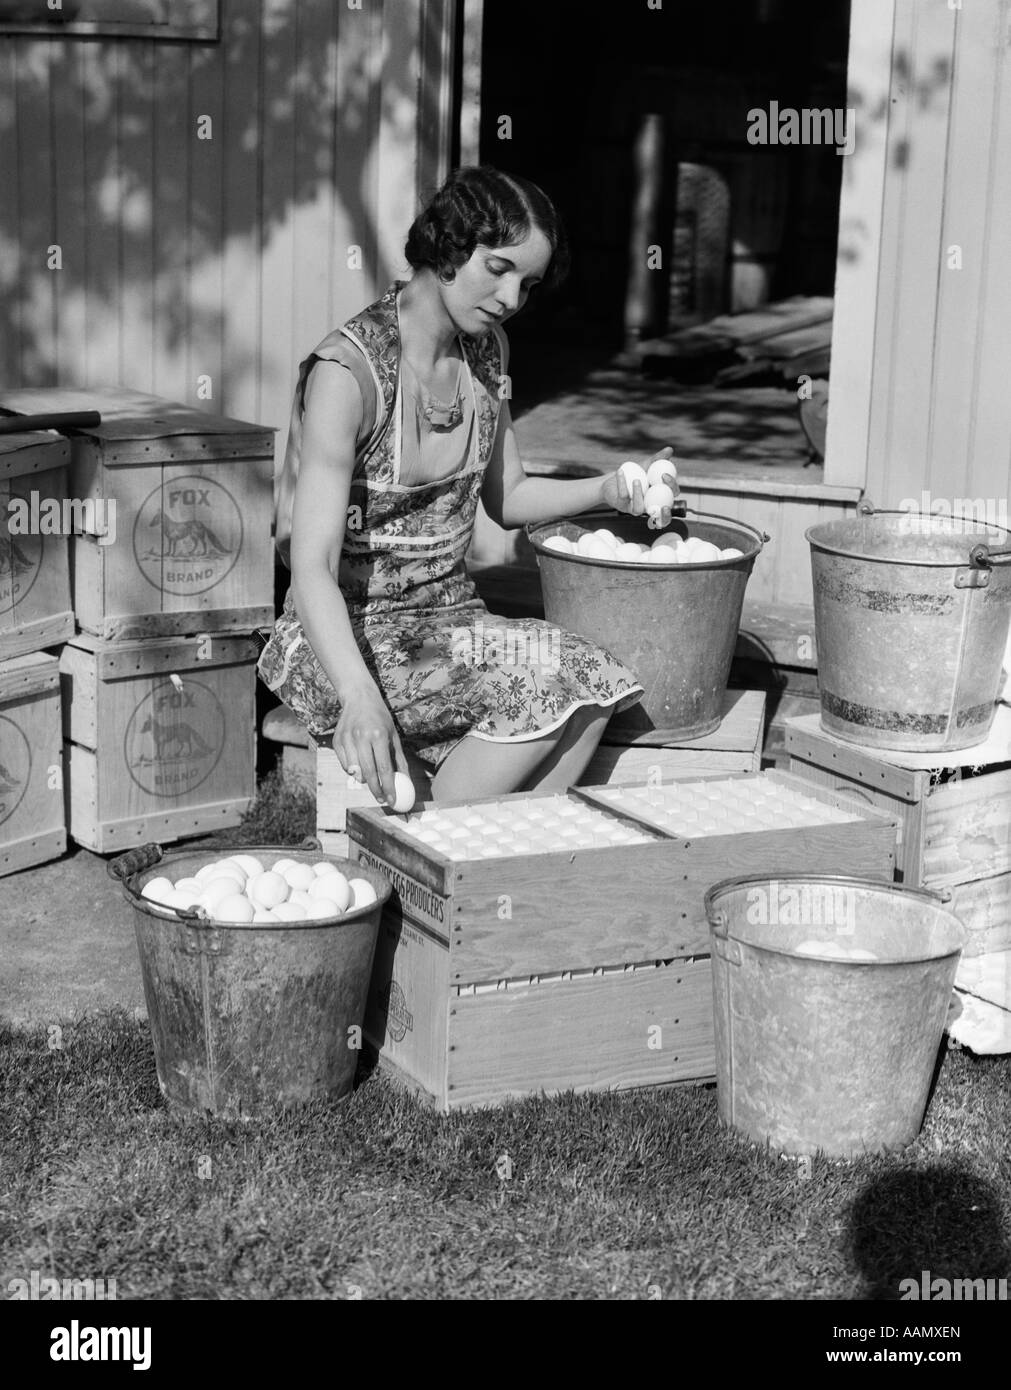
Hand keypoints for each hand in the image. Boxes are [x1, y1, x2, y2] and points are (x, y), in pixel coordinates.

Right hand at [333, 688, 408, 806]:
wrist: (359, 698)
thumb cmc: (381, 719)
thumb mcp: (394, 736)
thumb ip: (399, 760)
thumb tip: (406, 782)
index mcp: (378, 735)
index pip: (384, 768)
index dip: (388, 787)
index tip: (392, 801)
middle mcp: (361, 737)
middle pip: (367, 773)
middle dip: (375, 790)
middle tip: (382, 799)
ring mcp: (346, 739)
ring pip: (354, 771)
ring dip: (363, 780)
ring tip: (372, 779)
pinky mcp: (336, 741)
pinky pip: (344, 765)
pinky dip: (353, 770)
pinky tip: (359, 766)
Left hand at [602, 446, 677, 529]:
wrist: (614, 479)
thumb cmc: (635, 474)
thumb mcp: (647, 466)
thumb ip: (658, 459)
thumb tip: (669, 449)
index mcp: (659, 496)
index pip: (672, 495)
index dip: (672, 488)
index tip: (664, 475)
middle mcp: (649, 506)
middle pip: (661, 514)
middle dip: (665, 512)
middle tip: (663, 495)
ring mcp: (635, 508)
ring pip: (639, 509)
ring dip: (638, 495)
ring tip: (636, 480)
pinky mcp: (622, 506)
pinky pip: (623, 497)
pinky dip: (622, 483)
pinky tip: (620, 471)